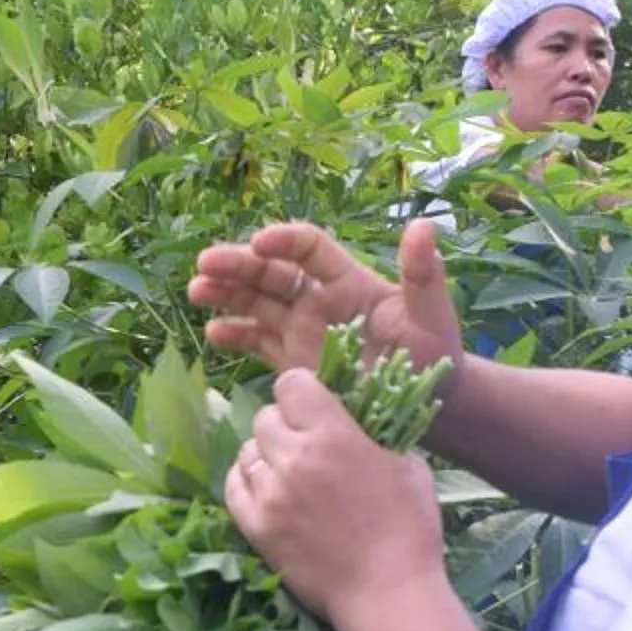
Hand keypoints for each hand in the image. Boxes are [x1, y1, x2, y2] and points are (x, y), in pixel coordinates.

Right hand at [188, 219, 465, 381]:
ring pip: (256, 302)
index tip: (260, 244)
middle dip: (238, 265)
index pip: (309, 248)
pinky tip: (213, 333)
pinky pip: (256, 342)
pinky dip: (234, 336)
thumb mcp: (432, 314)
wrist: (427, 404)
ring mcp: (301, 329)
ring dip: (226, 294)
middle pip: (271, 271)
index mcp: (348, 280)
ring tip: (197, 292)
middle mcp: (319, 299)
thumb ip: (423, 274)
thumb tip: (423, 226)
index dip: (283, 241)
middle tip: (205, 264)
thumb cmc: (434, 355)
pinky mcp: (291, 361)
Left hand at [223, 367, 445, 630]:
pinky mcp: (256, 528)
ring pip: (246, 452)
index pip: (291, 384)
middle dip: (283, 424)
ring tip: (286, 470)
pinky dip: (246, 481)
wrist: (388, 593)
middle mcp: (293, 458)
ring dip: (264, 454)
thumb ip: (375, 438)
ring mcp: (270, 495)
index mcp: (332, 435)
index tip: (313, 407)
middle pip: (264, 417)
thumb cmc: (410, 529)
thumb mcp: (408, 466)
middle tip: (302, 443)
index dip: (301, 392)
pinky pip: (234, 488)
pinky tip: (264, 487)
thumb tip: (358, 426)